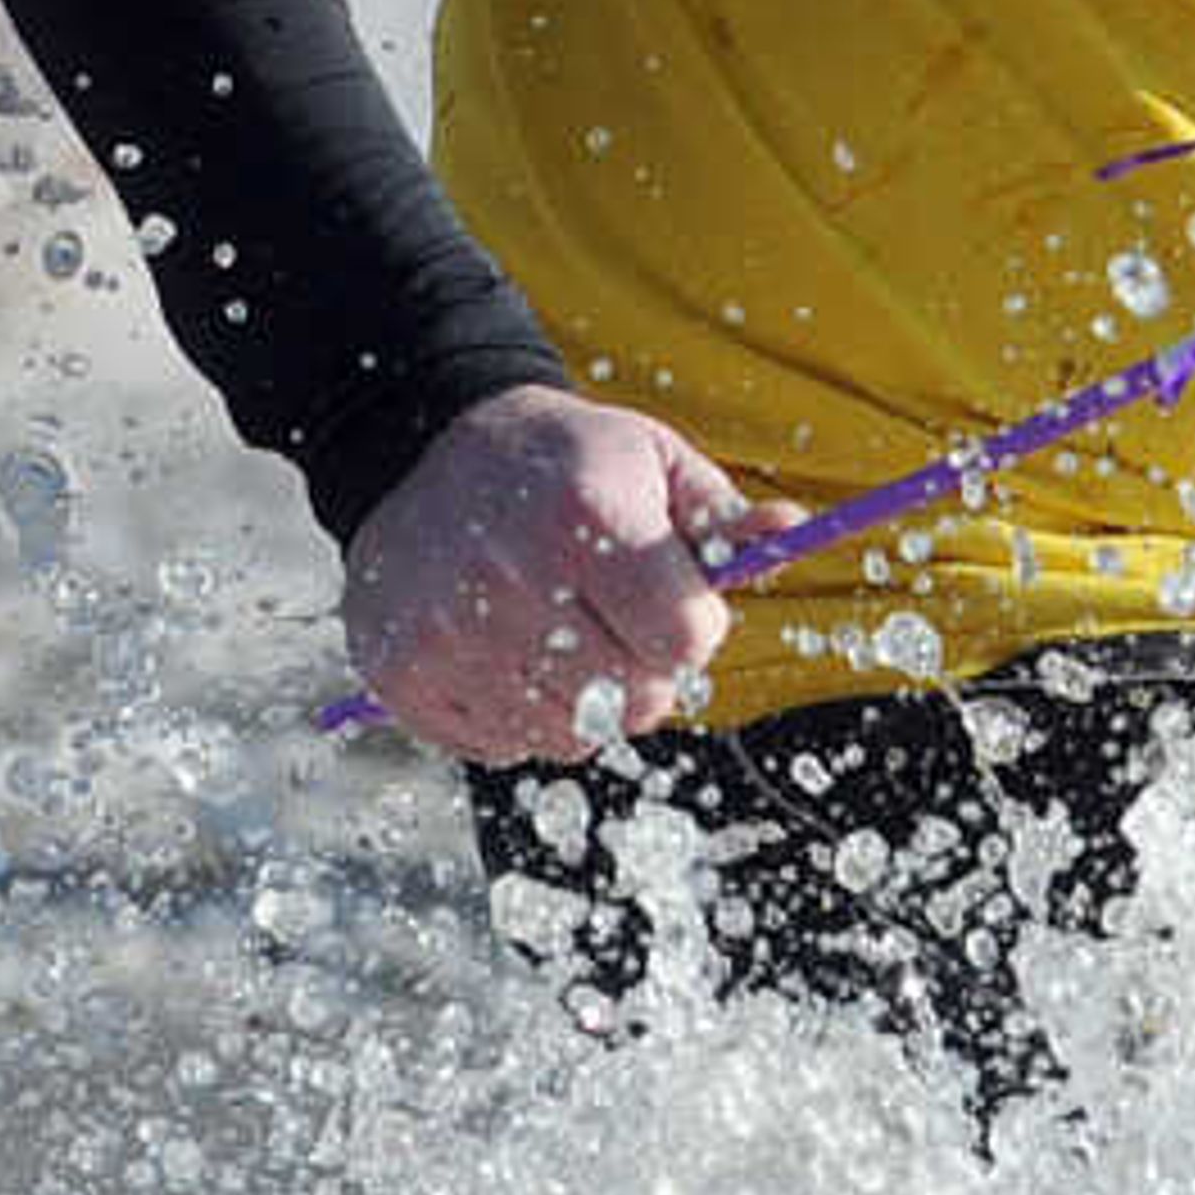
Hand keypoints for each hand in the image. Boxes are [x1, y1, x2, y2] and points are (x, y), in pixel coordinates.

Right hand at [339, 381, 758, 760]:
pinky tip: (509, 651)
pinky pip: (502, 746)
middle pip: (634, 702)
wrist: (422, 447)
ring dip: (584, 702)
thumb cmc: (560, 462)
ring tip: (562, 634)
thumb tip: (791, 532)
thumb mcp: (651, 460)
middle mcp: (511, 577)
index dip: (695, 630)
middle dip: (647, 674)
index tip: (674, 602)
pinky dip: (520, 715)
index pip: (686, 642)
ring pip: (570, 736)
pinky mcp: (402, 675)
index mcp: (586, 515)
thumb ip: (725, 516)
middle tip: (620, 624)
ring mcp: (448, 633)